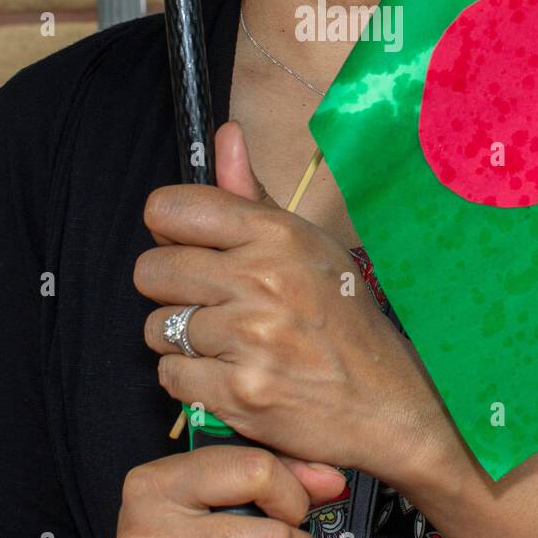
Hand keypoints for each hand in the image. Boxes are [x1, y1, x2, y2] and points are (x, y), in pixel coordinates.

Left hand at [134, 120, 451, 488]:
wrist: (386, 402)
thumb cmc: (343, 318)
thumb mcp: (308, 245)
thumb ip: (252, 195)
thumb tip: (225, 134)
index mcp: (277, 234)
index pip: (170, 209)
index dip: (170, 231)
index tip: (189, 248)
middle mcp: (262, 279)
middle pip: (150, 271)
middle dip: (171, 290)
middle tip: (211, 303)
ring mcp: (251, 338)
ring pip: (157, 328)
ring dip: (182, 340)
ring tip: (228, 343)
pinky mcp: (241, 392)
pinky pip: (170, 375)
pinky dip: (192, 380)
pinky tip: (230, 374)